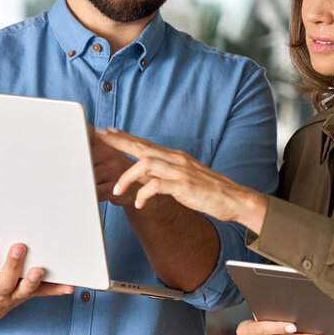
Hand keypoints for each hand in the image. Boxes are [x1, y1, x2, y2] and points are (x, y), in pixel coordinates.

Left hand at [95, 127, 263, 226]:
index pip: (145, 142)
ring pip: (147, 163)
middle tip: (99, 137)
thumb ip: (162, 174)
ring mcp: (180, 171)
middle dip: (119, 141)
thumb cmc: (207, 191)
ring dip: (128, 175)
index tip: (107, 131)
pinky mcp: (184, 186)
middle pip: (142, 145)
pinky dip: (144, 193)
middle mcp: (175, 159)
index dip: (125, 136)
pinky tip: (139, 203)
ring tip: (117, 189)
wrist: (234, 199)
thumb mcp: (181, 178)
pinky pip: (158, 186)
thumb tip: (141, 174)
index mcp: (174, 156)